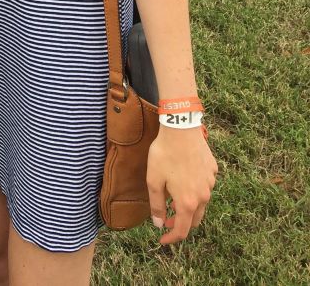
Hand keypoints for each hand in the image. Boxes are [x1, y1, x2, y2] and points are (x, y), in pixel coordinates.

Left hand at [147, 126, 217, 244]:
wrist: (181, 128)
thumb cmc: (164, 154)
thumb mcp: (154, 180)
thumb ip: (156, 205)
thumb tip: (158, 223)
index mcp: (188, 202)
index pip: (182, 230)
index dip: (171, 238)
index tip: (162, 239)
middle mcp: (203, 196)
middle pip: (194, 220)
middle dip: (180, 222)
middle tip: (165, 217)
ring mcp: (210, 183)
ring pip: (201, 203)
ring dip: (188, 206)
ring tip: (173, 197)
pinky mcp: (213, 171)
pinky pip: (204, 186)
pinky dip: (195, 189)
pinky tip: (184, 177)